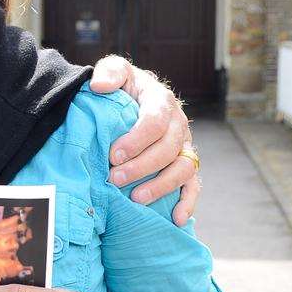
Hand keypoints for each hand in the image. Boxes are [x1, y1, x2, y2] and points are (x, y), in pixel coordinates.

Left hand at [88, 55, 199, 225]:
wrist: (130, 100)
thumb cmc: (122, 88)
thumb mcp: (115, 71)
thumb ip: (109, 73)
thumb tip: (98, 87)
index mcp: (161, 101)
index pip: (154, 122)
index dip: (135, 140)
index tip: (113, 154)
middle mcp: (177, 125)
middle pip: (167, 149)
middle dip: (141, 166)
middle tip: (114, 178)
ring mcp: (184, 146)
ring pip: (182, 168)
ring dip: (161, 186)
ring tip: (135, 198)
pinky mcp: (184, 164)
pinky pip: (193, 185)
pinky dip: (188, 202)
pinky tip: (176, 219)